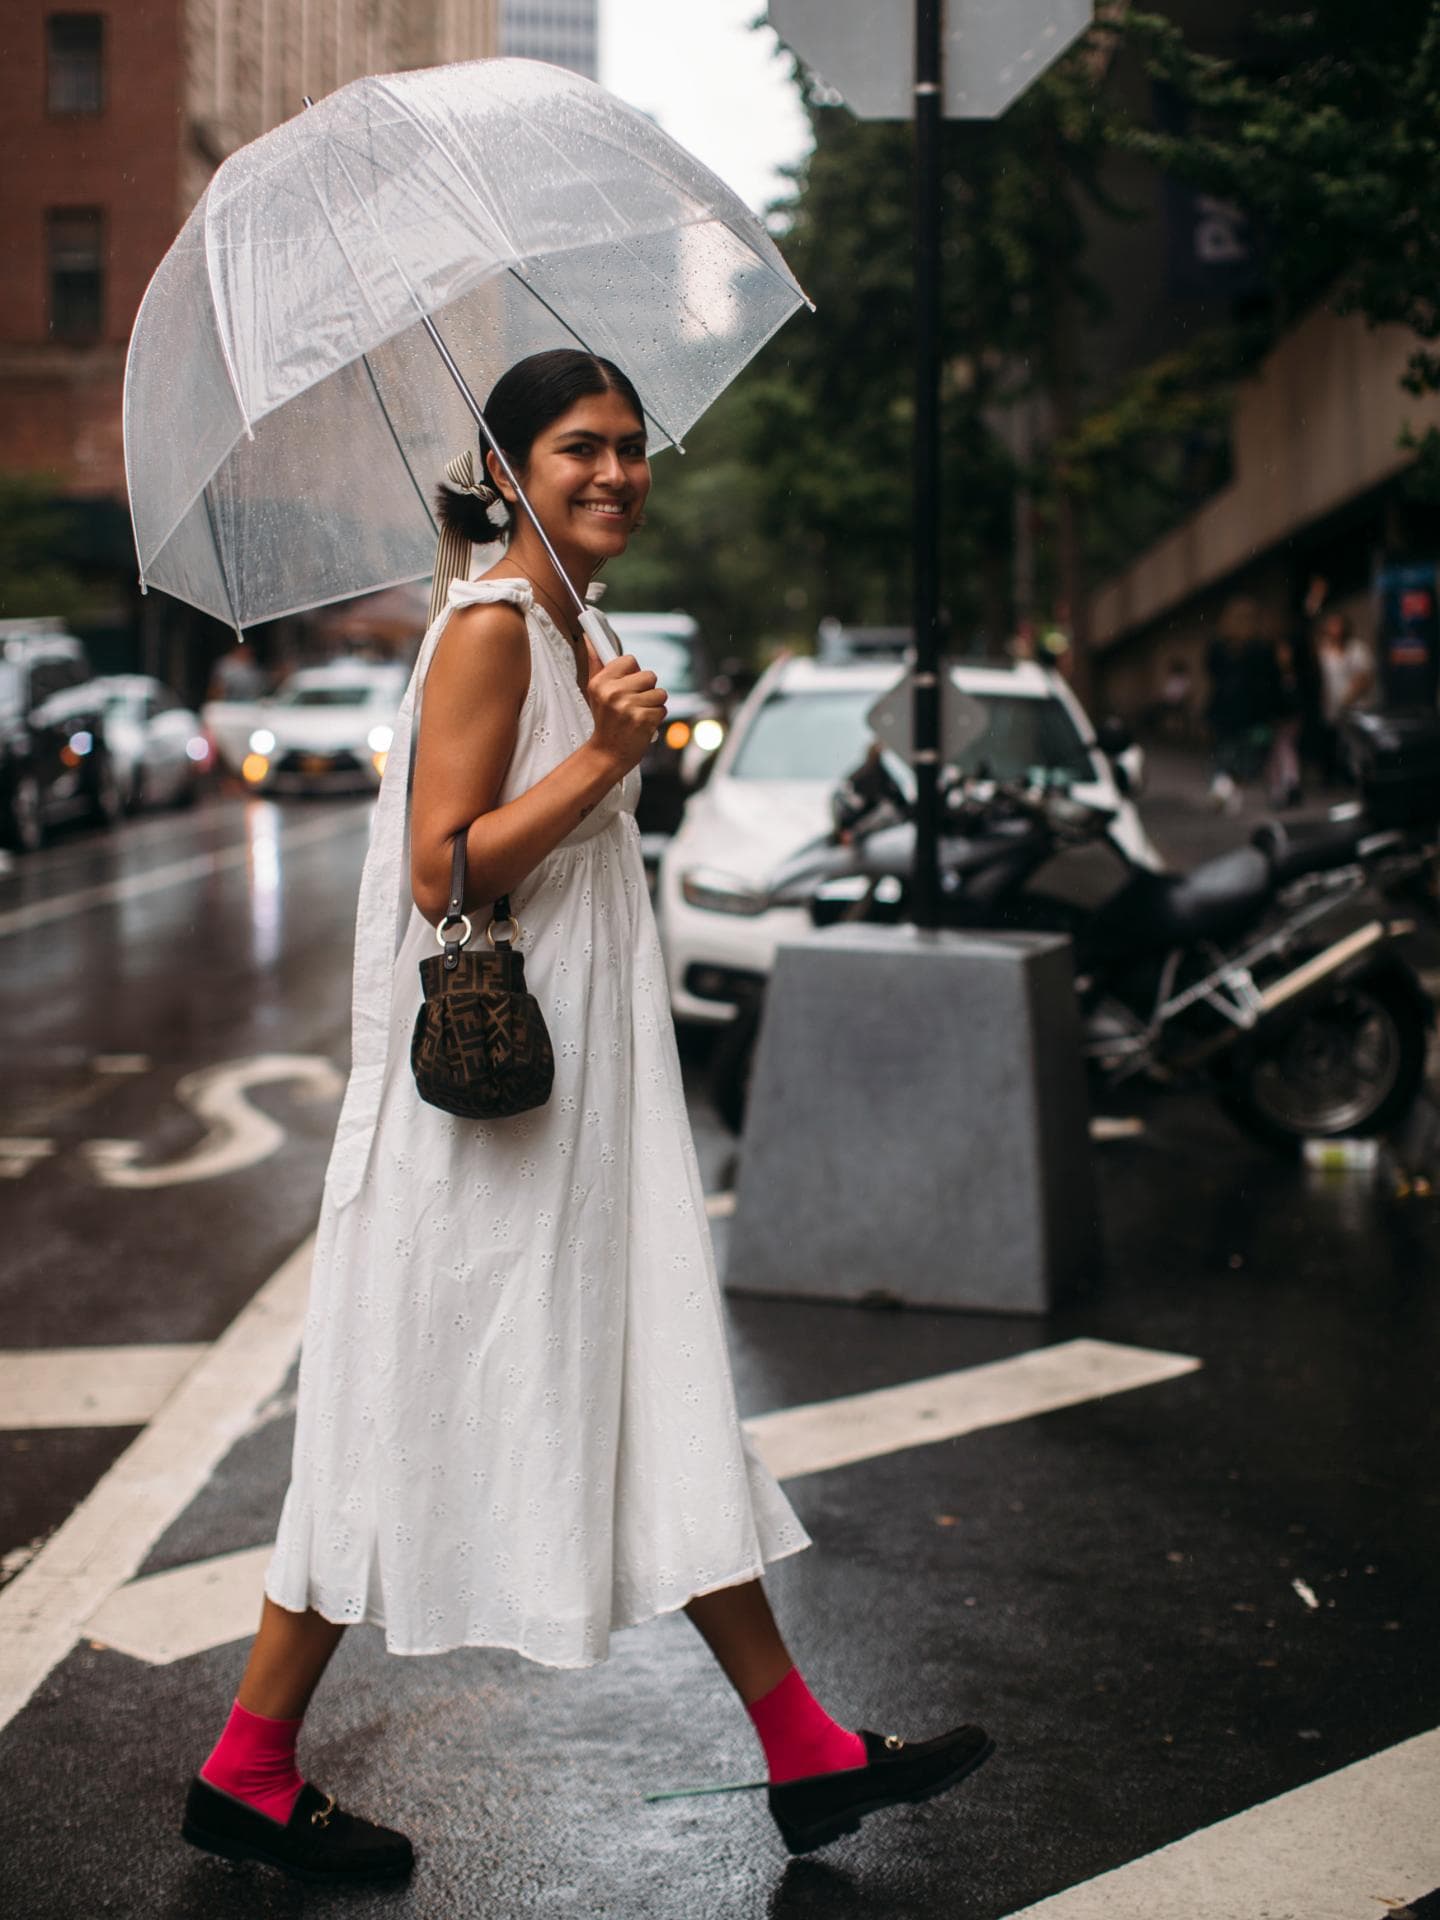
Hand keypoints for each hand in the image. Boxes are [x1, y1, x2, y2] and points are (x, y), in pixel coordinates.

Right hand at [587, 653, 667, 773]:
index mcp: (601, 682)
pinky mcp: (644, 719)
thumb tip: (590, 639)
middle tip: (633, 704)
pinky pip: (662, 708)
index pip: (630, 660)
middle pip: (649, 675)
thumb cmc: (605, 721)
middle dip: (646, 689)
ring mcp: (629, 706)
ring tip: (638, 715)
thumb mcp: (595, 692)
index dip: (633, 673)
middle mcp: (613, 692)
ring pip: (659, 692)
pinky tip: (643, 725)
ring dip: (653, 704)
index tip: (627, 685)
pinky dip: (656, 718)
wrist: (607, 754)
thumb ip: (595, 664)